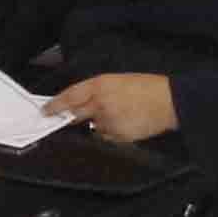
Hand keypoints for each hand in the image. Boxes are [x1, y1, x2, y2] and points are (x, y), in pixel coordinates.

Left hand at [48, 71, 178, 143]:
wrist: (170, 102)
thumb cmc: (149, 88)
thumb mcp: (120, 80)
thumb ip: (98, 91)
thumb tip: (82, 103)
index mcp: (100, 85)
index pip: (70, 96)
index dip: (55, 105)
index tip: (46, 110)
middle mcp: (100, 103)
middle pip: (76, 114)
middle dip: (72, 117)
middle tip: (73, 117)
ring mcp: (108, 121)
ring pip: (94, 126)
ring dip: (101, 122)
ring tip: (122, 113)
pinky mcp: (117, 135)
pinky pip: (107, 135)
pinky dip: (112, 131)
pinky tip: (127, 122)